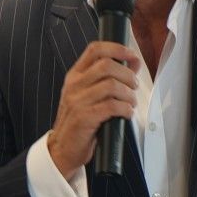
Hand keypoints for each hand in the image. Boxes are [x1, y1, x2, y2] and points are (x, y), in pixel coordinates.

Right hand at [47, 41, 140, 175]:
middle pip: (107, 65)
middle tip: (133, 86)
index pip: (95, 50)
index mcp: (75, 75)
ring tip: (131, 103)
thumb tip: (133, 63)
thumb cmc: (80, 120)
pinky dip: (125, 109)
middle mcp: (74, 85)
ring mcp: (78, 101)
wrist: (63, 148)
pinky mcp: (84, 118)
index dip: (117, 49)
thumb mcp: (89, 94)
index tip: (132, 56)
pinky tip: (126, 113)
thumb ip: (108, 78)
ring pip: (112, 85)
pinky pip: (112, 106)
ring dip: (128, 94)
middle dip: (127, 75)